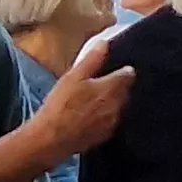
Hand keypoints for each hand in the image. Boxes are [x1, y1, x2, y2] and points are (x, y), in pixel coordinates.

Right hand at [30, 26, 135, 157]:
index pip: (128, 76)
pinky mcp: (105, 135)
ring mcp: (113, 122)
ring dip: (114, 101)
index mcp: (112, 88)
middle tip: (109, 82)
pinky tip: (95, 115)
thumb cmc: (61, 104)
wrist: (52, 138)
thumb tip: (105, 43)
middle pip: (125, 92)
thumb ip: (92, 59)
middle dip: (120, 86)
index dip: (125, 71)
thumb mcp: (73, 76)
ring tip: (101, 98)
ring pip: (120, 107)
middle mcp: (118, 105)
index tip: (122, 68)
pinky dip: (107, 115)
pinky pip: (112, 121)